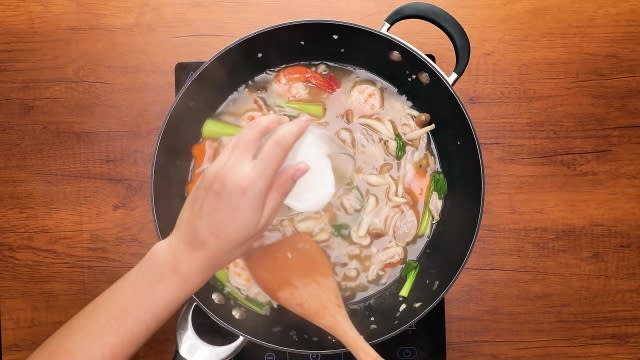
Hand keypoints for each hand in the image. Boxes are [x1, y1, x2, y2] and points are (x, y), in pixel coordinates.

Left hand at [167, 114, 310, 280]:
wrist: (191, 248)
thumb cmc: (232, 241)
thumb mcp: (263, 220)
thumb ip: (281, 189)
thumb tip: (302, 166)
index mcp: (252, 182)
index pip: (278, 145)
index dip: (295, 129)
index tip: (307, 121)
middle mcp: (234, 167)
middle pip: (255, 129)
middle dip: (274, 119)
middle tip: (289, 121)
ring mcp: (218, 165)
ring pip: (240, 134)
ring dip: (258, 125)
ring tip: (273, 128)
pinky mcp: (208, 169)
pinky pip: (229, 145)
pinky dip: (244, 137)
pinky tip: (251, 145)